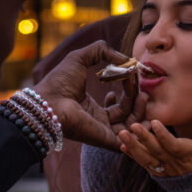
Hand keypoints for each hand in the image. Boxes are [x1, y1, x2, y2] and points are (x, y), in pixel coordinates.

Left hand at [33, 41, 147, 150]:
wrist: (49, 101)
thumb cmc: (59, 82)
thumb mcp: (80, 58)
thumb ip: (101, 51)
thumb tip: (124, 57)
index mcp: (91, 107)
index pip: (118, 104)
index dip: (127, 89)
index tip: (128, 74)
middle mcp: (98, 121)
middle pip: (126, 115)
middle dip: (135, 98)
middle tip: (136, 82)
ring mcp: (102, 132)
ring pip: (131, 127)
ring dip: (139, 109)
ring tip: (142, 95)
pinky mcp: (106, 140)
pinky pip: (130, 139)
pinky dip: (138, 124)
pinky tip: (138, 103)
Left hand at [117, 120, 191, 176]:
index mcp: (188, 155)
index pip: (173, 145)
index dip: (164, 135)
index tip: (154, 122)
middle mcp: (174, 162)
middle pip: (157, 150)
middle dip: (144, 138)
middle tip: (133, 125)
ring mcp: (164, 169)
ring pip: (147, 158)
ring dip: (134, 147)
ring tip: (122, 135)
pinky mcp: (158, 173)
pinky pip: (144, 164)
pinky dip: (133, 156)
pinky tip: (122, 146)